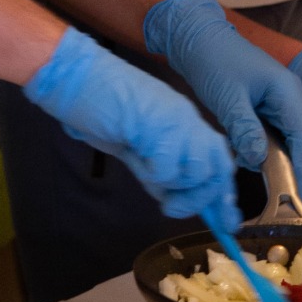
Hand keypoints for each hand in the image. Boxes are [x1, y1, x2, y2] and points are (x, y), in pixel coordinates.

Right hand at [24, 27, 240, 231]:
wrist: (76, 78)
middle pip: (219, 169)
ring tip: (144, 172)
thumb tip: (176, 201)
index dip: (223, 196)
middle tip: (171, 207)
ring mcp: (177, 121)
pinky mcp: (160, 127)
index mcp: (185, 121)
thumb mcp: (137, 146)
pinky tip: (135, 157)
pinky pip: (168, 171)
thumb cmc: (99, 108)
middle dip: (200, 198)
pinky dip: (151, 175)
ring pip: (198, 173)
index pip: (219, 161)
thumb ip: (160, 169)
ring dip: (171, 186)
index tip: (226, 222)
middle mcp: (188, 119)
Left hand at [144, 0, 301, 190]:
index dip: (301, 167)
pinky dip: (257, 142)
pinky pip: (267, 129)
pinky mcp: (261, 101)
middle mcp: (288, 95)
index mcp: (287, 92)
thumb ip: (246, 130)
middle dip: (285, 163)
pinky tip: (241, 149)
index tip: (296, 194)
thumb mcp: (228, 99)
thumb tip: (258, 161)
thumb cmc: (214, 60)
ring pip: (281, 136)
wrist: (196, 36)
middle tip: (272, 188)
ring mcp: (276, 98)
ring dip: (268, 153)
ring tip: (247, 163)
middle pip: (297, 139)